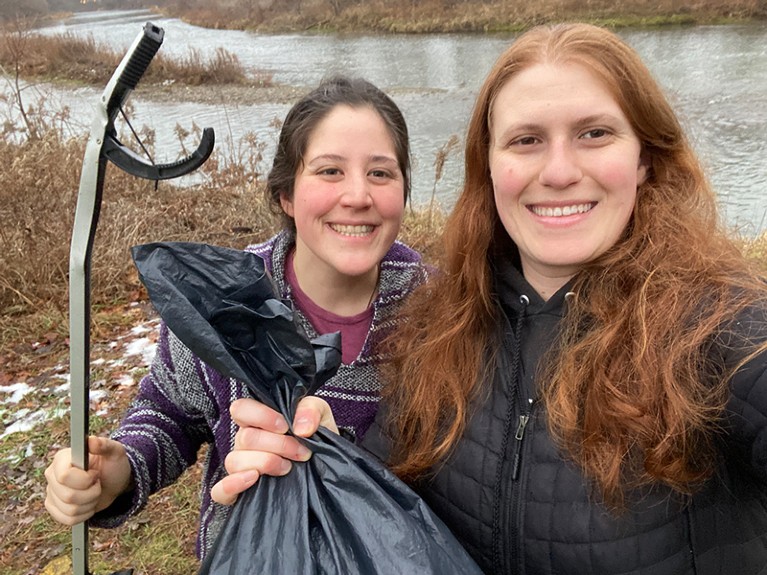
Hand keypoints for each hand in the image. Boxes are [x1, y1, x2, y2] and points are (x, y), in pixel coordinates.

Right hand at [44, 436, 132, 525]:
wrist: (113, 483)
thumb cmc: (113, 465)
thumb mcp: (115, 452)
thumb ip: (105, 445)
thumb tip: (92, 440)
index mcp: (62, 458)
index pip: (64, 476)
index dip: (85, 480)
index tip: (96, 474)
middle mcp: (52, 475)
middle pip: (68, 496)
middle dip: (91, 493)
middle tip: (98, 484)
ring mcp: (51, 492)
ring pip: (70, 510)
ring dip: (90, 504)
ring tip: (94, 493)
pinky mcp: (54, 507)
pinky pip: (68, 520)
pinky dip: (84, 515)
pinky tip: (89, 504)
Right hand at [211, 396, 336, 505]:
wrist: (325, 471)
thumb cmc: (316, 439)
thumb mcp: (321, 416)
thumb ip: (311, 410)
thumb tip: (301, 428)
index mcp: (258, 420)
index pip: (241, 409)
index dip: (261, 416)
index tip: (285, 426)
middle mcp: (245, 442)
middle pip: (245, 437)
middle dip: (278, 445)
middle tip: (302, 452)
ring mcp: (240, 467)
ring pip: (234, 461)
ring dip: (265, 462)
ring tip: (288, 468)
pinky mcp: (239, 492)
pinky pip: (220, 490)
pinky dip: (232, 485)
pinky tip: (254, 479)